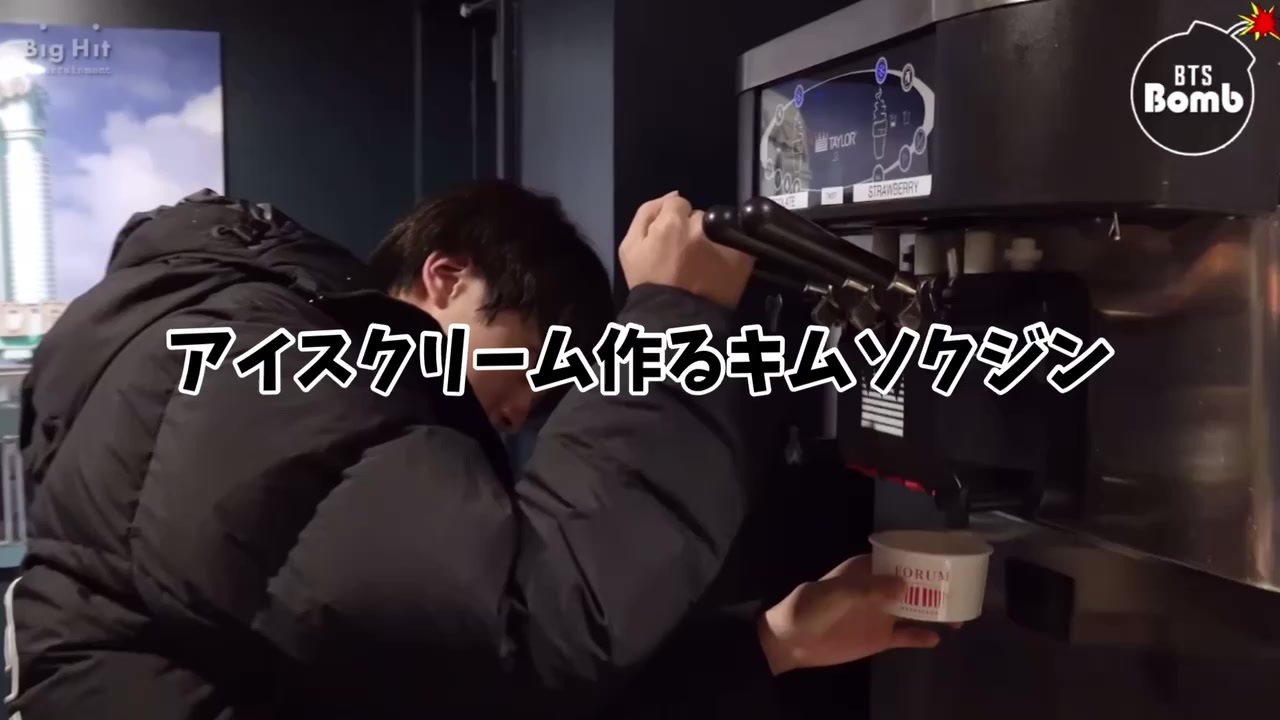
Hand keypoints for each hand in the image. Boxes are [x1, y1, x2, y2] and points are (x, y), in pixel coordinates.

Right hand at [618, 192, 754, 308]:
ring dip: (712, 240)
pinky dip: (730, 252)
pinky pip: (738, 244)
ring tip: (703, 264)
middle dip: (692, 230)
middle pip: (699, 216)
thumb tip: (673, 194)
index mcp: (672, 222)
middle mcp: (702, 227)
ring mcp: (725, 241)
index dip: (672, 221)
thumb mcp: (630, 247)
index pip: (678, 203)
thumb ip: (647, 212)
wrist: (675, 320)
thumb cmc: (648, 283)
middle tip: (686, 255)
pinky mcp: (743, 257)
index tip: (671, 240)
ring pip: (718, 229)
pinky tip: (719, 268)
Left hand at [756, 555, 947, 674]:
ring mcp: (880, 614)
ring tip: (960, 616)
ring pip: (914, 609)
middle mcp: (878, 589)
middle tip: (962, 589)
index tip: (946, 556)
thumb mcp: (836, 593)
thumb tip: (904, 584)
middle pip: (913, 584)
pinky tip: (938, 638)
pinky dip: (920, 636)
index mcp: (866, 570)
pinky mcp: (879, 638)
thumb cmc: (810, 607)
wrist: (792, 641)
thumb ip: (869, 588)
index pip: (898, 557)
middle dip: (936, 585)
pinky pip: (905, 635)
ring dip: (935, 611)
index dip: (920, 556)